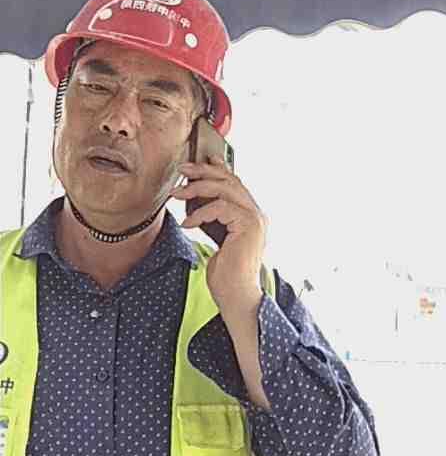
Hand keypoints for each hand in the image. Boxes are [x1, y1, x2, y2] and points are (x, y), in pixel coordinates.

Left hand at [170, 156, 266, 312]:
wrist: (236, 295)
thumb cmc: (226, 272)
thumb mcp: (218, 237)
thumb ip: (214, 217)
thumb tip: (196, 199)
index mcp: (251, 215)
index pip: (235, 183)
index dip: (218, 168)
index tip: (200, 160)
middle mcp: (257, 214)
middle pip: (230, 180)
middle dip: (204, 171)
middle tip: (183, 169)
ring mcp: (255, 219)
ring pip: (226, 189)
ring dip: (198, 188)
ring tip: (177, 194)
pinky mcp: (249, 226)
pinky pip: (222, 207)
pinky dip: (201, 213)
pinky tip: (188, 223)